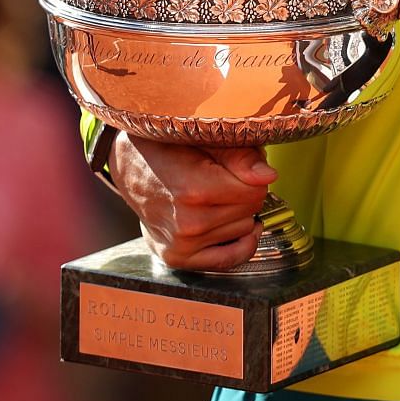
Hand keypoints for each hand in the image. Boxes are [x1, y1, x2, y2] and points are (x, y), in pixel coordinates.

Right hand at [110, 132, 277, 270]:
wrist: (130, 164)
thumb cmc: (169, 147)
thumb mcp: (204, 140)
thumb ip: (239, 157)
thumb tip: (269, 176)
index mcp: (195, 190)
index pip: (257, 190)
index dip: (254, 176)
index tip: (238, 168)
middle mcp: (188, 223)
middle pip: (251, 209)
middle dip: (246, 192)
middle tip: (224, 179)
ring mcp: (181, 245)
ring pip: (244, 230)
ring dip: (238, 215)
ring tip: (215, 198)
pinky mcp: (177, 258)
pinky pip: (228, 260)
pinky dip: (239, 244)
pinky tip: (236, 227)